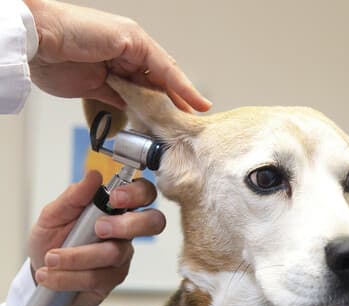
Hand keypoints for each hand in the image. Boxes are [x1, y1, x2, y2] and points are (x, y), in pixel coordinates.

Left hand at [24, 0, 211, 112]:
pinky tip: (148, 123)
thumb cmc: (79, 29)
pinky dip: (137, 114)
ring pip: (144, 97)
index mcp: (137, 45)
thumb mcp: (125, 37)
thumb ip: (149, 61)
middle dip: (175, 102)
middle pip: (158, 86)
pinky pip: (125, 104)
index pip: (168, 71)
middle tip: (189, 121)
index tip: (202, 106)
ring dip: (158, 111)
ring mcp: (115, 77)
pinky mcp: (101, 90)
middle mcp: (129, 61)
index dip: (186, 89)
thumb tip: (162, 84)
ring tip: (173, 126)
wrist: (40, 41)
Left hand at [28, 170, 164, 305]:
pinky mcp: (112, 279)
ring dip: (78, 256)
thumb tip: (93, 175)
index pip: (144, 193)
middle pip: (154, 222)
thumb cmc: (51, 241)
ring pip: (115, 253)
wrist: (41, 273)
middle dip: (128, 224)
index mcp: (115, 208)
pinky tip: (52, 275)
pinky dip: (69, 276)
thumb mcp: (53, 215)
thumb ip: (73, 197)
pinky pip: (97, 277)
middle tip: (99, 228)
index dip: (138, 193)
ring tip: (52, 258)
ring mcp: (122, 256)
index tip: (115, 197)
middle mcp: (125, 231)